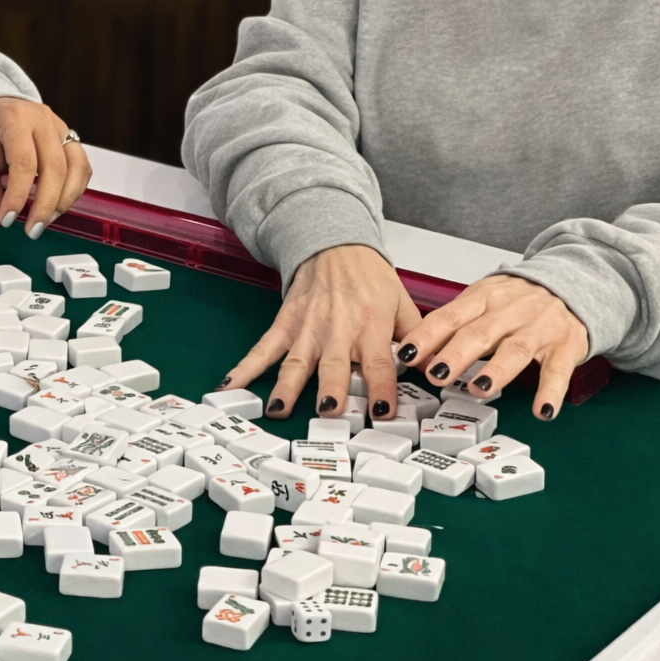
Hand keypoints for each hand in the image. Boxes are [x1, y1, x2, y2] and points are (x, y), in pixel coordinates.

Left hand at [0, 97, 92, 237]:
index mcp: (15, 119)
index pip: (24, 163)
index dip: (17, 196)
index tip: (7, 218)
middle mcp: (43, 121)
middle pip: (56, 168)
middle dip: (45, 205)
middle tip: (31, 229)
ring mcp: (61, 128)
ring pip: (76, 168)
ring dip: (64, 200)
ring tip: (45, 220)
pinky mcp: (71, 140)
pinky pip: (82, 168)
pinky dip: (74, 191)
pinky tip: (57, 206)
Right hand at [216, 244, 420, 420]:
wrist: (336, 247)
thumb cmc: (371, 279)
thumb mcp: (403, 304)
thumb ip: (416, 338)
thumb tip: (430, 369)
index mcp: (371, 327)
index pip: (379, 364)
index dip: (381, 389)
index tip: (383, 413)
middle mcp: (337, 331)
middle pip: (334, 366)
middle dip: (331, 390)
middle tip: (328, 412)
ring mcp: (306, 329)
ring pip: (296, 363)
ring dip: (286, 387)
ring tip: (278, 410)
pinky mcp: (284, 325)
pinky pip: (262, 349)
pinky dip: (244, 368)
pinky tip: (229, 385)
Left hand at [396, 275, 587, 420]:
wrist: (571, 283)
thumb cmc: (517, 299)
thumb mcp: (482, 299)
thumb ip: (454, 323)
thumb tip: (415, 352)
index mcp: (483, 298)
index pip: (449, 317)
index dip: (426, 336)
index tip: (405, 354)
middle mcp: (510, 312)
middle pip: (480, 333)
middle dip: (456, 354)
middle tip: (436, 375)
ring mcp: (539, 328)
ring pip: (516, 349)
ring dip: (497, 371)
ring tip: (479, 390)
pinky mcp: (566, 345)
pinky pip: (558, 370)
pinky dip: (551, 391)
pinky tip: (542, 410)